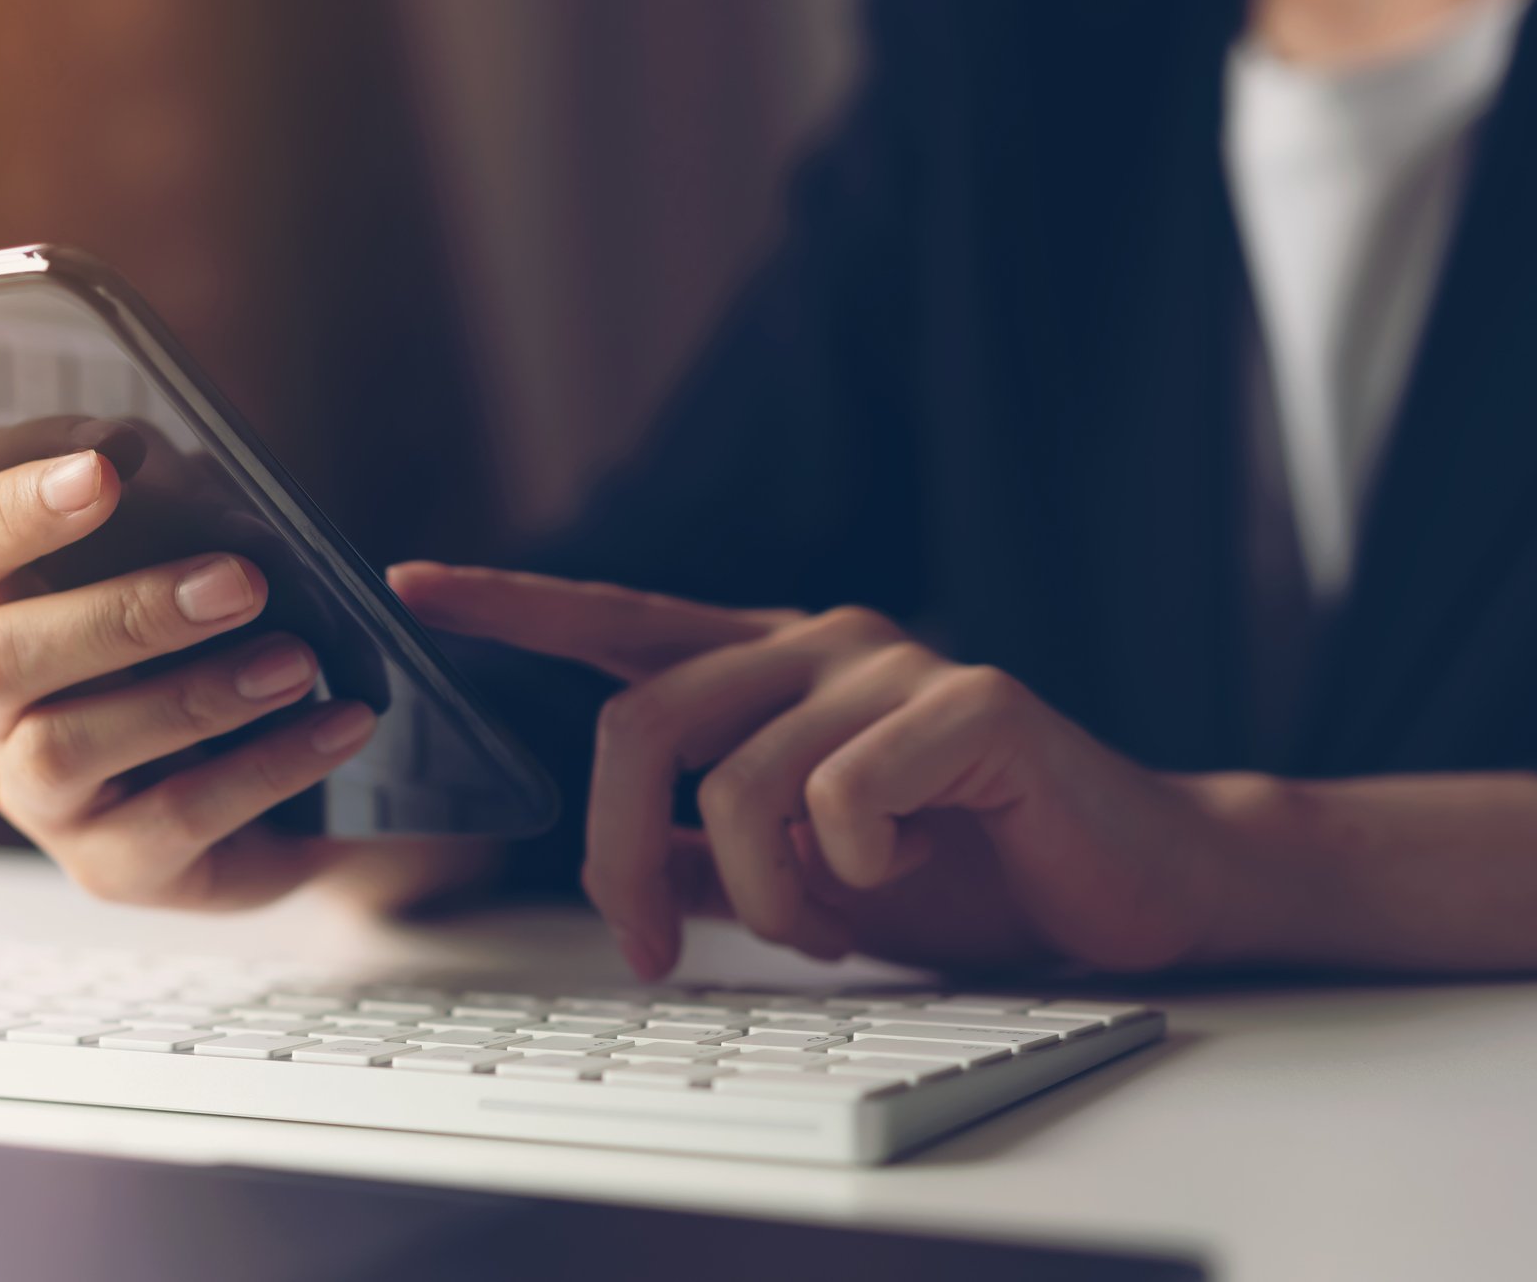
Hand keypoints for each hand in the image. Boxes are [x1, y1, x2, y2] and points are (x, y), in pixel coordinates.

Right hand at [0, 450, 379, 909]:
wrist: (299, 777)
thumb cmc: (224, 638)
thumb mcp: (201, 557)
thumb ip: (169, 503)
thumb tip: (149, 444)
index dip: (7, 508)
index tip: (102, 468)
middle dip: (121, 612)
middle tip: (240, 581)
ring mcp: (41, 796)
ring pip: (70, 745)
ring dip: (195, 694)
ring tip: (298, 660)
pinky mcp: (111, 866)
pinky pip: (175, 817)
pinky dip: (268, 765)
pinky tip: (339, 723)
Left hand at [390, 562, 1250, 976]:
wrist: (1124, 885)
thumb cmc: (963, 870)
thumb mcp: (801, 874)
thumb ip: (708, 852)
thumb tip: (624, 860)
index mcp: (766, 668)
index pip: (617, 620)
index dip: (512, 603)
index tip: (412, 587)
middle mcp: (816, 643)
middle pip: (641, 726)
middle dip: (619, 856)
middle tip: (652, 949)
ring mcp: (891, 664)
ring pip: (738, 782)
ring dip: (764, 894)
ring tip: (826, 921)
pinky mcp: (971, 701)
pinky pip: (843, 795)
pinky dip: (854, 872)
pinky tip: (911, 869)